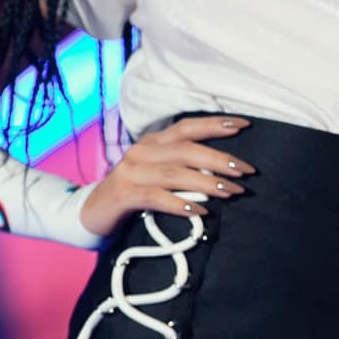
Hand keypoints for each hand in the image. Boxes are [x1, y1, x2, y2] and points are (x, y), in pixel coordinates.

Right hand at [78, 113, 256, 239]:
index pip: (188, 126)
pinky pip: (156, 196)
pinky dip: (180, 203)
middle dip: (220, 159)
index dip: (216, 124)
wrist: (91, 215)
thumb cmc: (134, 195)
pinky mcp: (123, 194)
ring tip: (231, 191)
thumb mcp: (158, 176)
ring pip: (175, 172)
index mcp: (153, 142)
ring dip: (207, 183)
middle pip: (187, 149)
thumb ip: (183, 169)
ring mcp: (130, 171)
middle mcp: (142, 151)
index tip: (244, 125)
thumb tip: (225, 175)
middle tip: (246, 171)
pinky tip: (200, 211)